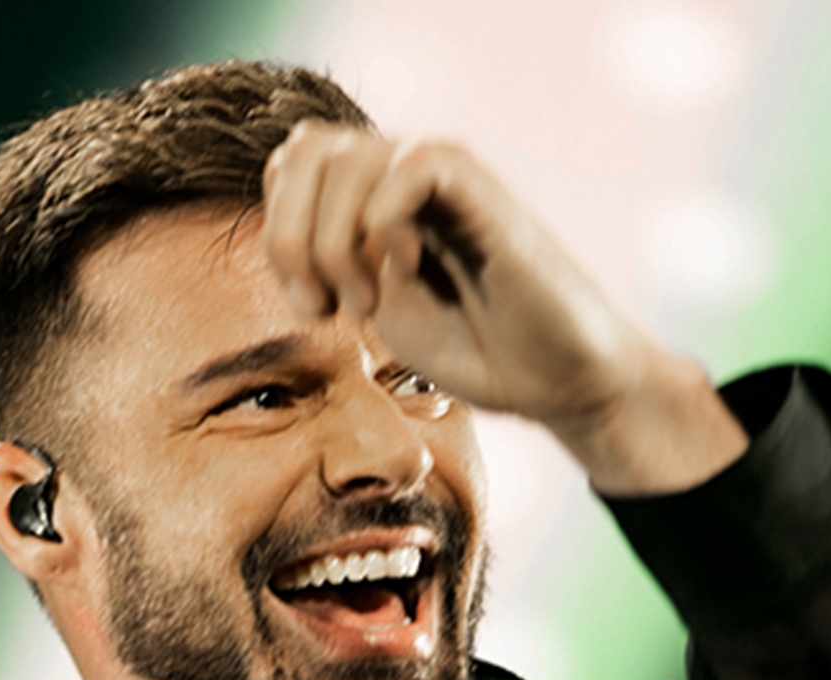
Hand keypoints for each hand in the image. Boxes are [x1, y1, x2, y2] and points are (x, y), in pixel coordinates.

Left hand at [261, 120, 746, 494]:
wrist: (553, 377)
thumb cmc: (468, 344)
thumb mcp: (371, 303)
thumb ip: (327, 256)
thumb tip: (291, 220)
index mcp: (372, 196)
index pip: (290, 165)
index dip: (277, 231)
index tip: (310, 306)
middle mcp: (404, 173)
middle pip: (306, 150)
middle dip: (290, 238)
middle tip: (323, 306)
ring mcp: (445, 177)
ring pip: (347, 158)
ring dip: (333, 243)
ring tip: (365, 302)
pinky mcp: (483, 189)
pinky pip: (409, 166)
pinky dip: (385, 225)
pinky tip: (408, 269)